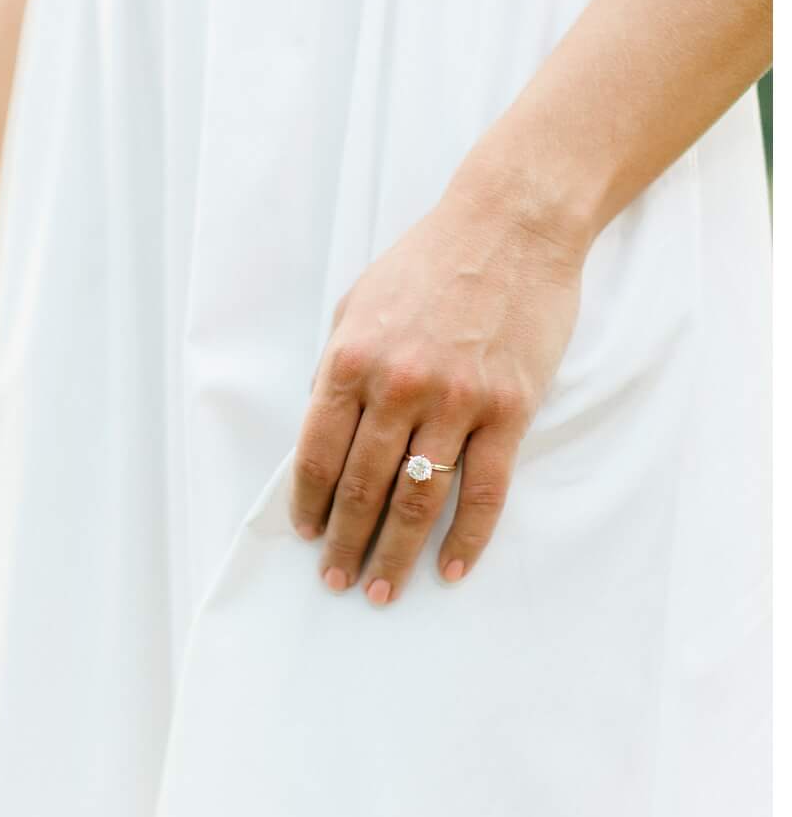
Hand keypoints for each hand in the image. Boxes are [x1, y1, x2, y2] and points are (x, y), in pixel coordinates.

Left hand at [291, 176, 584, 603]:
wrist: (510, 227)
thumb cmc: (427, 265)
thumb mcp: (356, 308)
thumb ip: (337, 370)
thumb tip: (323, 429)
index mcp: (350, 363)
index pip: (318, 455)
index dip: (310, 505)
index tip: (307, 536)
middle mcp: (398, 387)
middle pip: (363, 486)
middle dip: (346, 542)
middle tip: (337, 581)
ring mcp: (456, 401)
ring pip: (418, 497)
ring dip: (396, 551)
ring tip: (381, 589)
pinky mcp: (510, 409)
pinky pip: (484, 489)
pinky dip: (466, 536)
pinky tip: (450, 569)